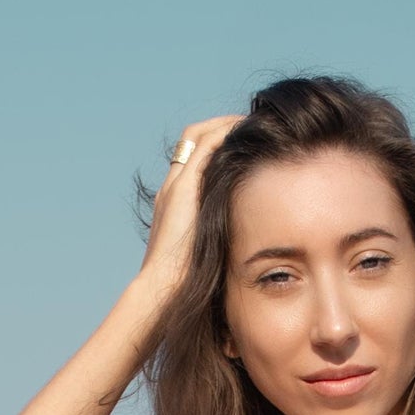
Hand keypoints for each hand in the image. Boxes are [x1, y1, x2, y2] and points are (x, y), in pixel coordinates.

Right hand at [135, 113, 244, 314]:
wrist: (161, 291)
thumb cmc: (183, 288)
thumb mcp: (203, 261)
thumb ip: (216, 249)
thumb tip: (242, 260)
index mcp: (174, 204)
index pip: (194, 162)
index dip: (218, 149)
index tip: (244, 149)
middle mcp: (171, 188)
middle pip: (193, 141)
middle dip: (222, 129)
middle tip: (250, 128)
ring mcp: (175, 185)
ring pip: (198, 136)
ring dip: (226, 125)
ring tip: (252, 123)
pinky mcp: (184, 187)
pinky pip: (207, 146)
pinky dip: (227, 134)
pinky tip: (249, 134)